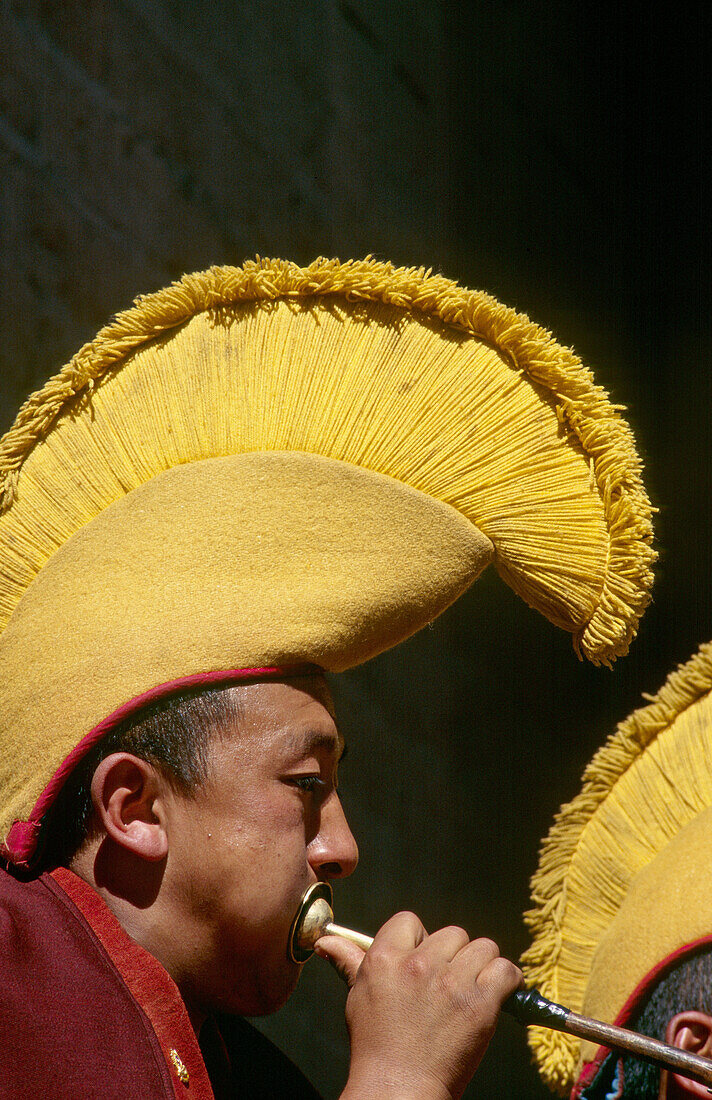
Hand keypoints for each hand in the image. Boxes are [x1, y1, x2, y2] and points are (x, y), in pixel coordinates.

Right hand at [315, 911, 521, 1099]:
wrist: (399, 1091)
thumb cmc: (376, 1047)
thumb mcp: (358, 997)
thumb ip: (349, 961)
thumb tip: (326, 941)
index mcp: (386, 957)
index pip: (411, 920)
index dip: (420, 939)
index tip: (422, 961)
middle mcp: (419, 964)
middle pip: (452, 933)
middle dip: (453, 956)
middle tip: (447, 984)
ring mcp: (451, 983)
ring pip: (482, 947)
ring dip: (481, 966)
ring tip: (472, 990)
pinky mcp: (479, 1004)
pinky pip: (506, 971)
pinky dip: (508, 980)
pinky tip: (499, 992)